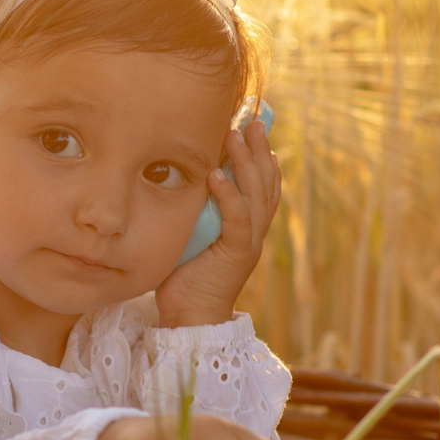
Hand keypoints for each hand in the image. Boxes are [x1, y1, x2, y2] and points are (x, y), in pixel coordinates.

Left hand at [154, 105, 280, 327]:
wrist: (190, 318)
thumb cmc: (185, 279)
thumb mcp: (190, 236)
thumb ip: (193, 211)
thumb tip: (174, 179)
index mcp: (246, 227)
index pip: (261, 186)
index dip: (261, 158)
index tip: (254, 130)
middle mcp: (254, 232)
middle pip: (265, 183)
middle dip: (259, 150)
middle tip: (252, 120)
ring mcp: (249, 242)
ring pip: (256, 195)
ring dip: (246, 163)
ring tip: (235, 135)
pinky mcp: (238, 254)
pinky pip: (238, 219)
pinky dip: (230, 195)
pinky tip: (218, 175)